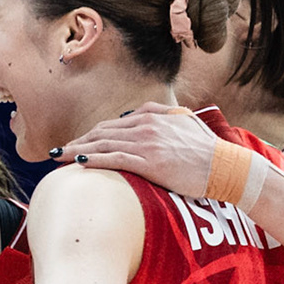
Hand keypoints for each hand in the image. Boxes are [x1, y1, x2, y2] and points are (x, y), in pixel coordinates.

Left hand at [55, 103, 220, 198]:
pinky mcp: (151, 162)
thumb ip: (161, 116)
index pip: (112, 125)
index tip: (76, 142)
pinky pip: (116, 159)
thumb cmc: (206, 151)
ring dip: (78, 150)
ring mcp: (148, 143)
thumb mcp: (183, 124)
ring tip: (59, 157)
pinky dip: (95, 159)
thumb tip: (140, 116)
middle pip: (102, 132)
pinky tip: (80, 162)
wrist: (226, 167)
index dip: (90, 134)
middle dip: (77, 141)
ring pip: (104, 144)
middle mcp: (147, 126)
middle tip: (57, 151)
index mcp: (153, 116)